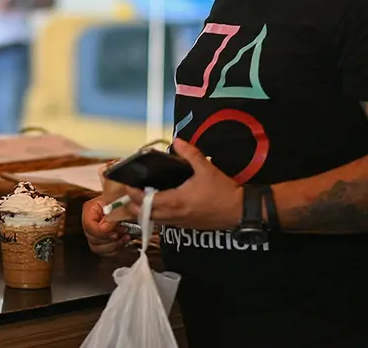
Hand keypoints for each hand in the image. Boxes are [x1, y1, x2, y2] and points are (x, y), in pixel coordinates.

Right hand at [82, 197, 130, 255]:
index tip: (115, 232)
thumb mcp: (118, 202)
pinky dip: (115, 250)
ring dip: (114, 245)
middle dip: (109, 239)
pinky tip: (124, 241)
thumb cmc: (122, 199)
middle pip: (92, 238)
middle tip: (123, 232)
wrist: (127, 202)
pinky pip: (104, 252)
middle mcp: (90, 222)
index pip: (88, 225)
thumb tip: (108, 228)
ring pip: (97, 248)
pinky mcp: (102, 241)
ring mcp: (94, 233)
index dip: (102, 232)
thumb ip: (114, 214)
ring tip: (125, 237)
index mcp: (90, 209)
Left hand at [126, 138, 241, 230]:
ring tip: (141, 197)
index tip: (128, 183)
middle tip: (131, 191)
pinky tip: (158, 203)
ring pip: (153, 220)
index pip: (145, 201)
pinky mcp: (185, 225)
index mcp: (175, 201)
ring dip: (144, 211)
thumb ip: (189, 153)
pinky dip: (156, 214)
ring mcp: (179, 223)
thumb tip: (177, 141)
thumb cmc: (222, 191)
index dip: (133, 193)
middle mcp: (173, 215)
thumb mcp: (206, 168)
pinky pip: (164, 222)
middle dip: (133, 204)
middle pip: (143, 215)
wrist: (239, 211)